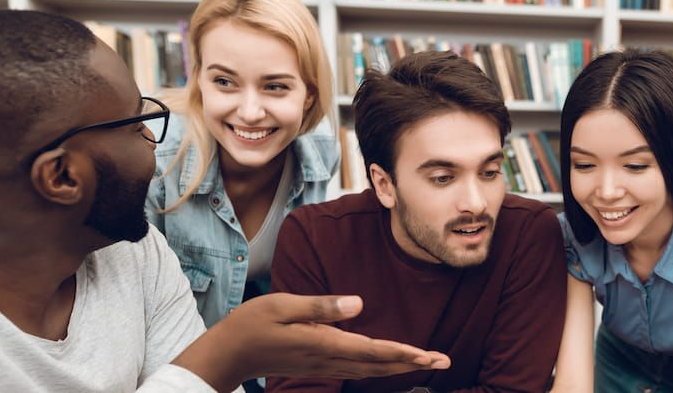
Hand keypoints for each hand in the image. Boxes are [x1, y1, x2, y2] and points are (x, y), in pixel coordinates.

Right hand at [174, 293, 450, 391]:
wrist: (228, 354)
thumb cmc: (252, 324)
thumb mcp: (283, 305)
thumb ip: (322, 306)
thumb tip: (359, 303)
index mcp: (324, 343)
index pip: (372, 349)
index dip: (403, 352)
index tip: (428, 355)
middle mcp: (329, 358)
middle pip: (379, 364)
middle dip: (413, 363)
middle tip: (444, 361)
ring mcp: (324, 364)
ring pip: (371, 369)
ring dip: (401, 367)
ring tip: (428, 362)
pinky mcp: (319, 364)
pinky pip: (358, 369)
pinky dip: (380, 367)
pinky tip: (391, 365)